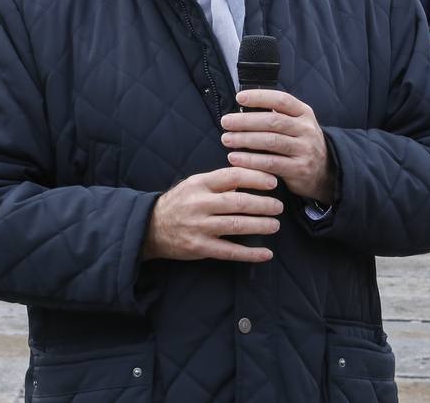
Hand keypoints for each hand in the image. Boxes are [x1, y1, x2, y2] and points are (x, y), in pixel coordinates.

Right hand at [141, 167, 281, 262]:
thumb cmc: (181, 202)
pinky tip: (266, 253)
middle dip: (262, 204)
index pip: (232, 176)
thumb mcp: (195, 184)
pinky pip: (230, 251)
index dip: (255, 177)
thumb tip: (250, 177)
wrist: (151, 227)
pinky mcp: (200, 247)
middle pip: (237, 202)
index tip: (273, 181)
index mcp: (200, 184)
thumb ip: (220, 181)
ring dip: (260, 225)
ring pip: (236, 225)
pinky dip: (250, 253)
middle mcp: (200, 204)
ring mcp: (200, 227)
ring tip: (275, 225)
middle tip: (279, 206)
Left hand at [222, 90, 333, 203]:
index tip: (239, 97)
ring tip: (226, 139)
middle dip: (246, 121)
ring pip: (271, 142)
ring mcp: (304, 149)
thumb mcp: (296, 124)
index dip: (260, 97)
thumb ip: (275, 115)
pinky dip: (251, 161)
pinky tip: (235, 158)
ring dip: (245, 140)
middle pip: (273, 121)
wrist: (324, 171)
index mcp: (304, 112)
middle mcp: (306, 129)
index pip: (281, 100)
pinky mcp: (299, 169)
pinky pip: (271, 163)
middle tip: (226, 122)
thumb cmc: (299, 142)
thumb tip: (242, 107)